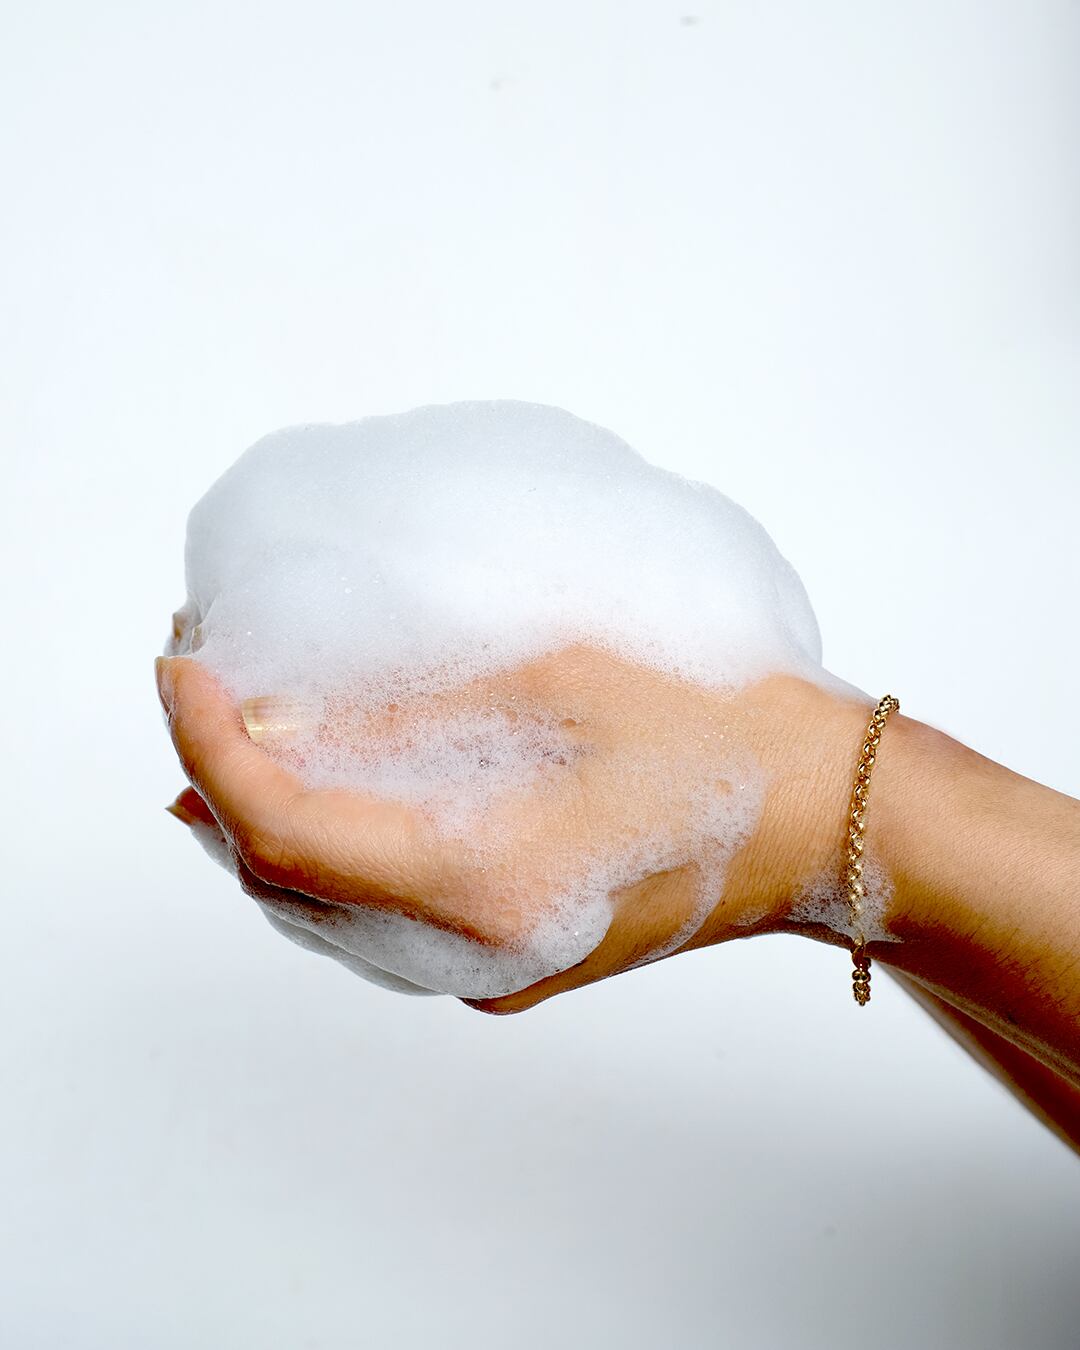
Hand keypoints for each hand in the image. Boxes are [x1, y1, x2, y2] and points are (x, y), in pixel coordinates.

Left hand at [156, 646, 865, 1011]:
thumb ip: (403, 713)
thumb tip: (278, 716)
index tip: (181, 665)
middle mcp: (475, 956)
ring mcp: (491, 975)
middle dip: (219, 780)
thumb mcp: (553, 682)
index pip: (285, 833)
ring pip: (322, 911)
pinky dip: (328, 851)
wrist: (819, 817)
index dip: (210, 747)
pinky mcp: (509, 964)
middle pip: (287, 884)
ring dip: (264, 820)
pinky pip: (376, 919)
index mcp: (487, 887)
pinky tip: (319, 789)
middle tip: (198, 679)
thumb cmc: (714, 730)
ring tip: (229, 728)